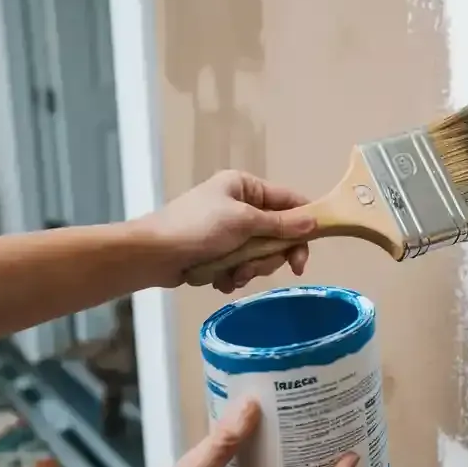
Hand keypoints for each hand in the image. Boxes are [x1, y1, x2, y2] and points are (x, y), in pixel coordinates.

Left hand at [134, 170, 316, 290]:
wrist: (153, 254)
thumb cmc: (197, 228)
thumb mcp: (243, 222)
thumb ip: (280, 224)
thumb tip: (314, 222)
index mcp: (245, 186)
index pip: (290, 201)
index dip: (303, 225)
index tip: (305, 254)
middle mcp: (240, 205)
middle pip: (277, 233)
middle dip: (267, 256)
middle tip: (257, 269)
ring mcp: (229, 230)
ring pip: (260, 254)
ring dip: (249, 269)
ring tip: (231, 274)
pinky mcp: (219, 252)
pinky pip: (241, 265)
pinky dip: (233, 275)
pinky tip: (220, 279)